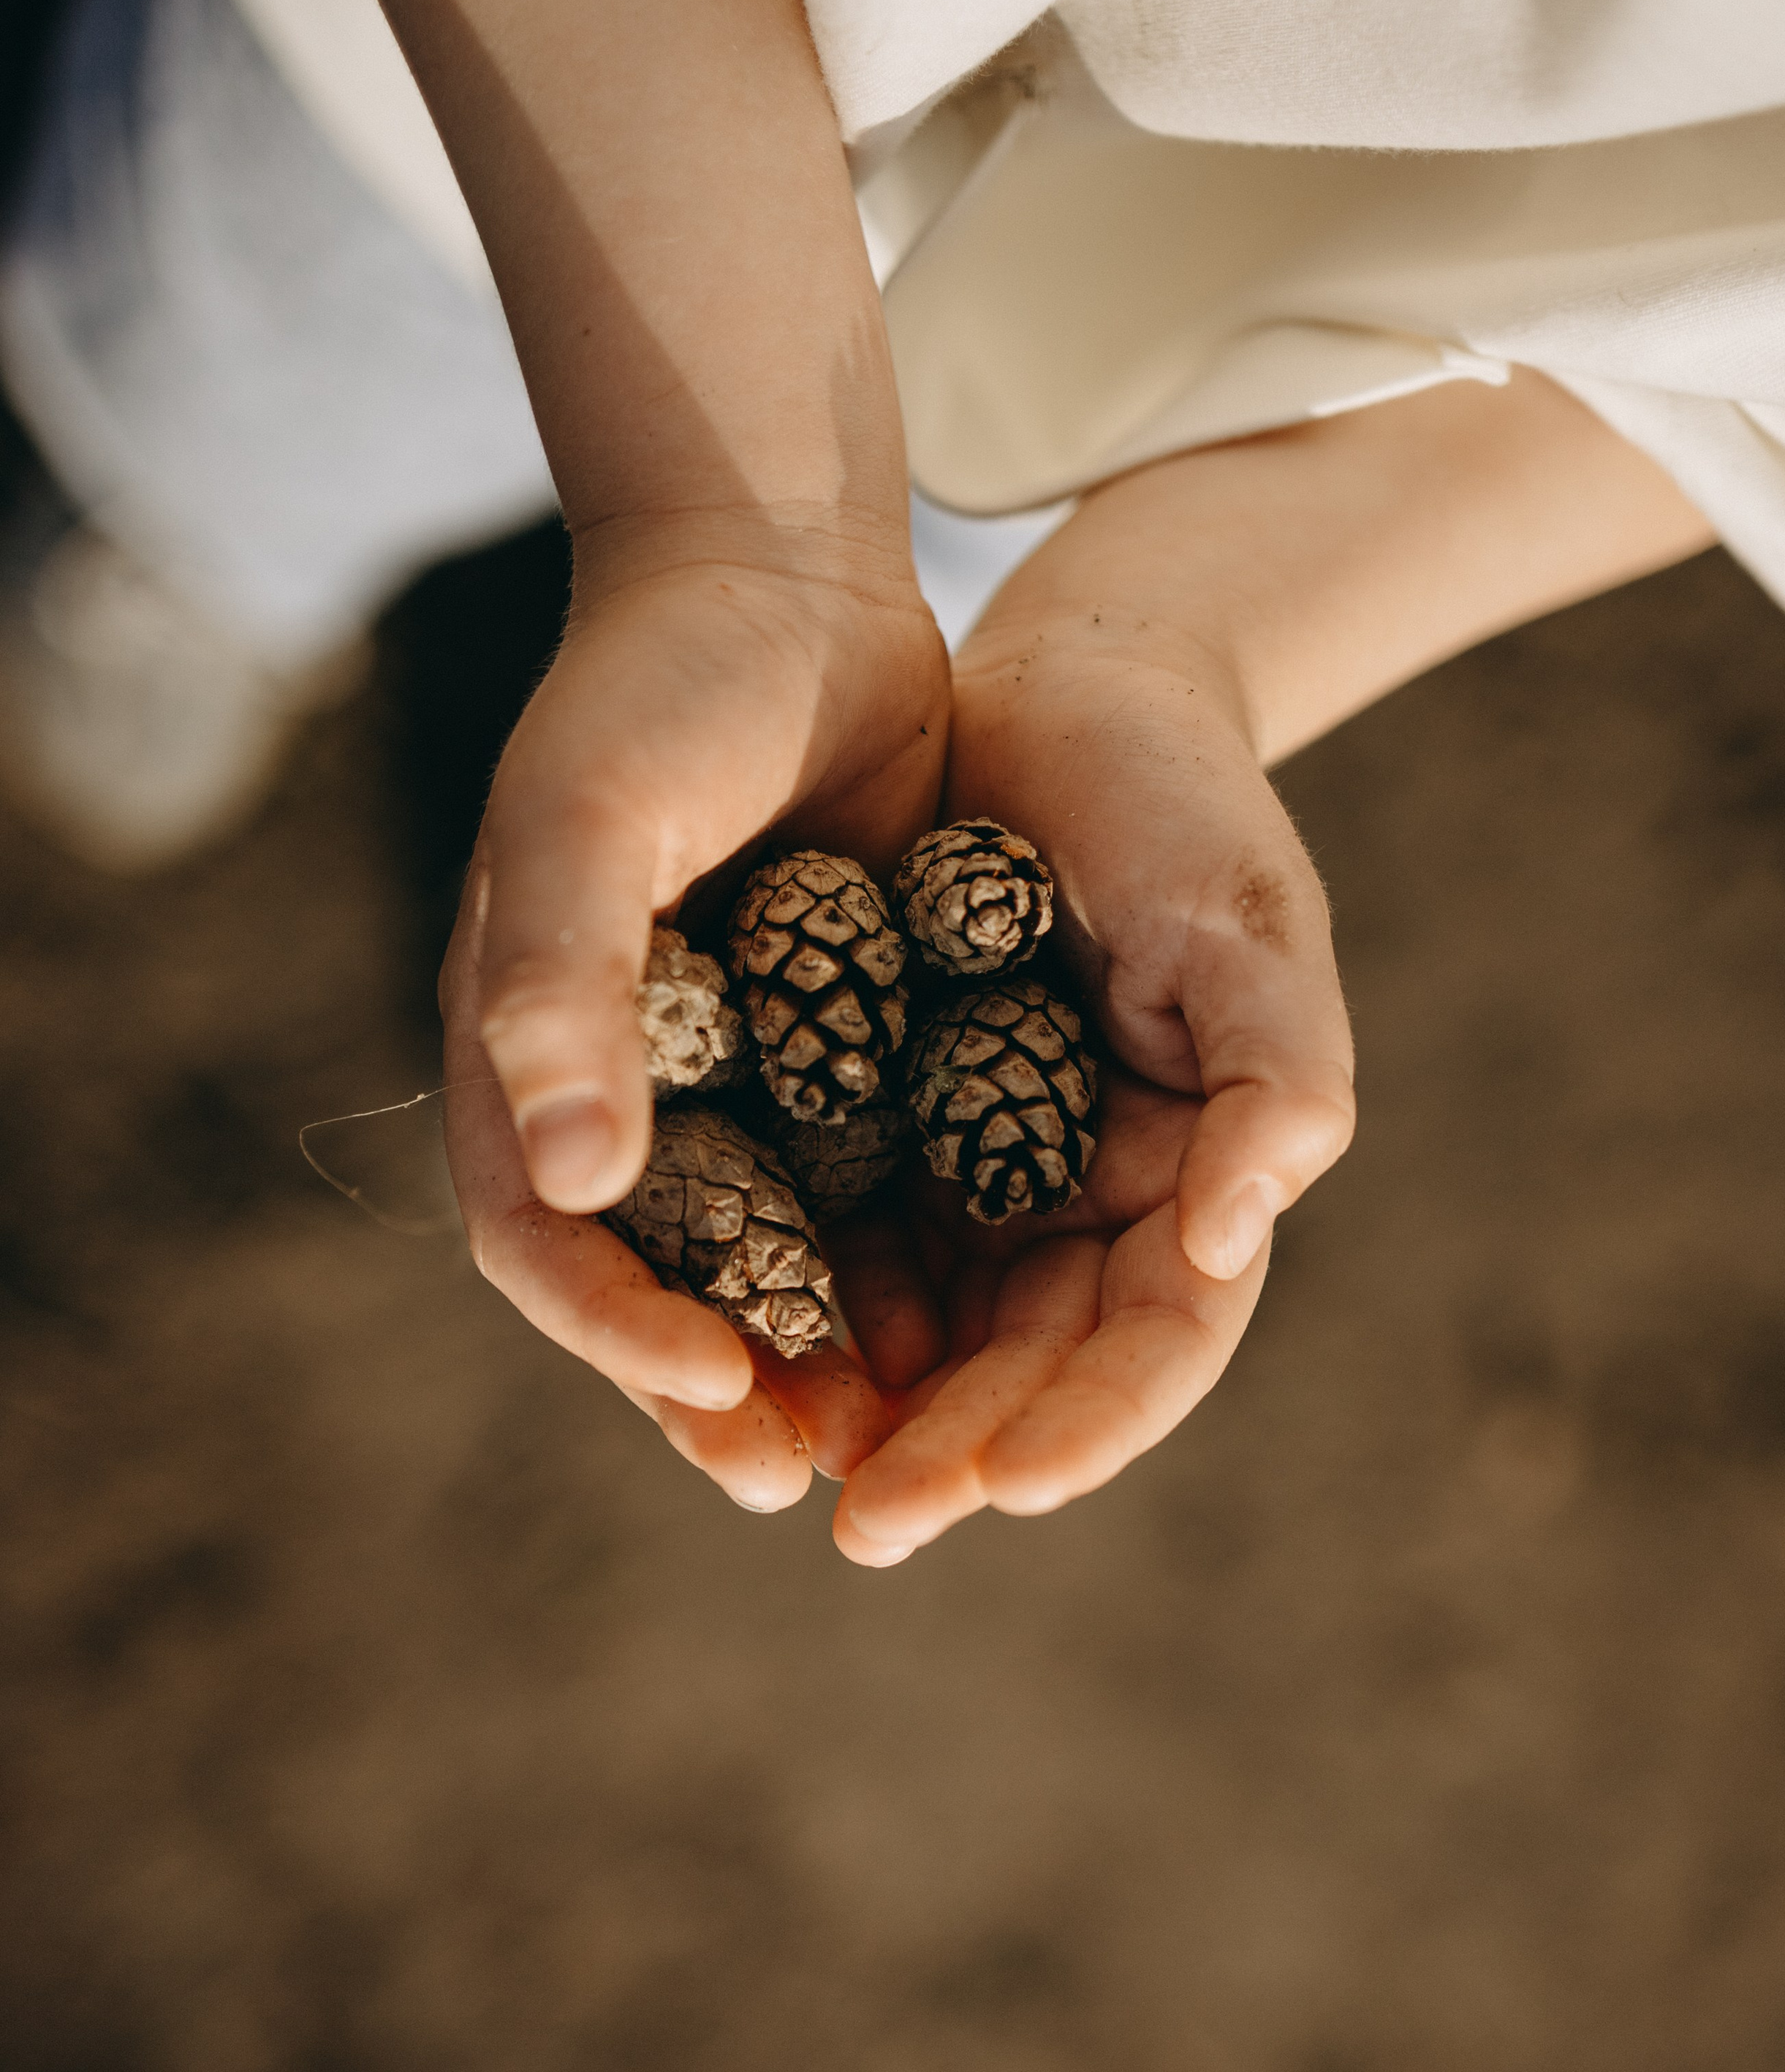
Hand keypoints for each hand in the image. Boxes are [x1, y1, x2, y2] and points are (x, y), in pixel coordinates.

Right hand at [443, 517, 946, 1510]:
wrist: (784, 584)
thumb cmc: (659, 687)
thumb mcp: (589, 815)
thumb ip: (561, 985)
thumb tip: (564, 1179)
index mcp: (526, 1059)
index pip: (545, 1243)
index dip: (616, 1335)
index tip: (714, 1396)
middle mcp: (620, 1098)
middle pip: (658, 1291)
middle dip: (729, 1395)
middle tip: (816, 1487)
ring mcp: (727, 1085)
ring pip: (765, 1270)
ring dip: (822, 1366)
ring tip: (903, 1453)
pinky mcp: (828, 1062)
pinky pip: (856, 1201)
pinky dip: (897, 1275)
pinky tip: (971, 1335)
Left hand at [829, 589, 1354, 1564]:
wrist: (1070, 688)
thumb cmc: (1181, 799)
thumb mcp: (1250, 922)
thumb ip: (1280, 1075)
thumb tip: (1241, 1235)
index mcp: (1197, 1177)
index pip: (1159, 1340)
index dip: (1094, 1423)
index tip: (1006, 1484)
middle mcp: (1090, 1203)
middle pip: (1033, 1371)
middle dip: (959, 1454)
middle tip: (869, 1526)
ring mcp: (984, 1176)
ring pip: (932, 1338)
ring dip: (870, 1416)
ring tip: (789, 1474)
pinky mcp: (889, 1134)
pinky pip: (843, 1249)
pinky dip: (804, 1313)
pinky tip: (737, 1357)